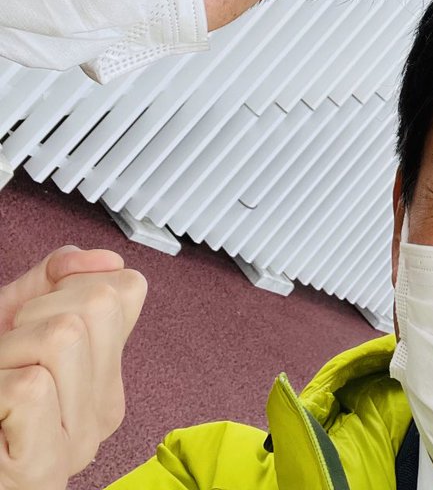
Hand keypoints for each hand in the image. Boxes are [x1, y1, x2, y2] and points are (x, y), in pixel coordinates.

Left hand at [0, 248, 146, 489]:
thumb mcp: (17, 318)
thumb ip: (58, 276)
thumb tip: (108, 260)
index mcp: (107, 373)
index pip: (128, 288)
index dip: (70, 284)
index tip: (36, 319)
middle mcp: (104, 408)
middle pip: (99, 304)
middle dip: (37, 311)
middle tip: (12, 354)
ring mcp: (80, 441)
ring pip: (64, 338)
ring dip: (10, 349)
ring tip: (1, 380)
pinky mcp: (46, 465)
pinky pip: (30, 385)